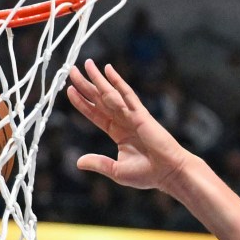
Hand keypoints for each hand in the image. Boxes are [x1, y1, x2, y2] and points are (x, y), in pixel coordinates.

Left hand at [67, 62, 190, 192]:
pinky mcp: (141, 114)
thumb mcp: (116, 170)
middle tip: (72, 70)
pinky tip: (108, 70)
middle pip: (100, 99)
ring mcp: (132, 115)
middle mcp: (123, 120)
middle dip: (86, 85)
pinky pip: (127, 95)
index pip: (96, 114)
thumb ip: (98, 163)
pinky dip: (117, 82)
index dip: (82, 103)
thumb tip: (78, 162)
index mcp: (118, 133)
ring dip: (98, 79)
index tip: (69, 90)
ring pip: (110, 94)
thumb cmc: (147, 174)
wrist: (169, 172)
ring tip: (86, 65)